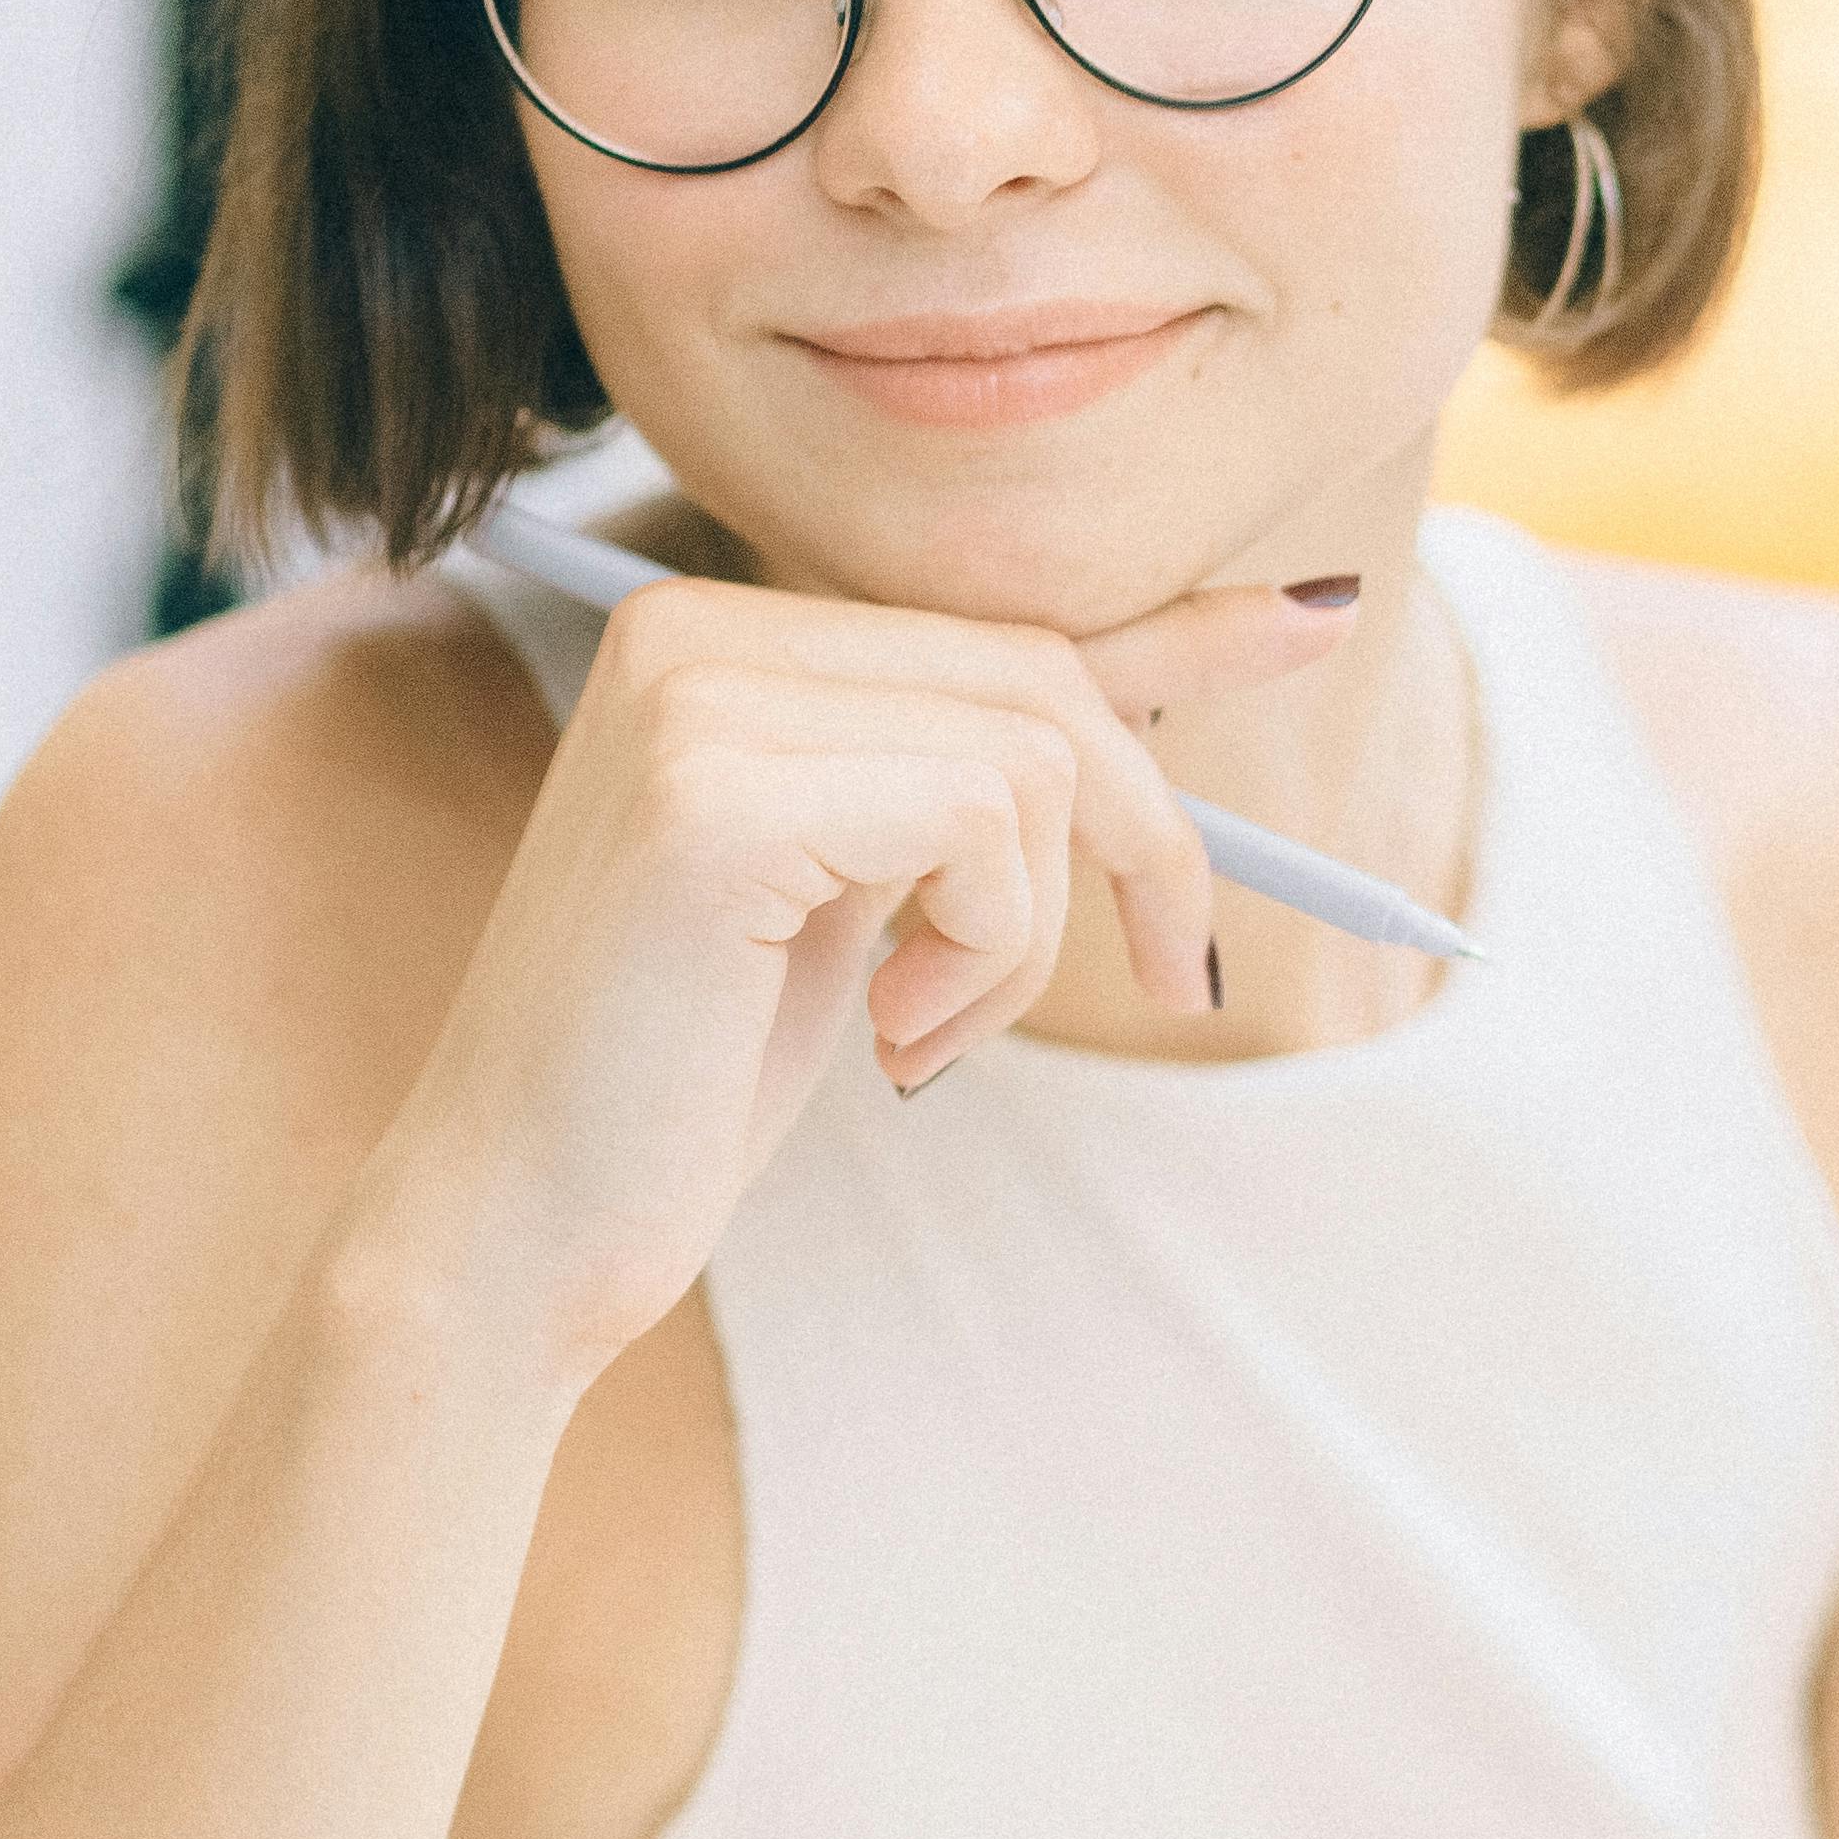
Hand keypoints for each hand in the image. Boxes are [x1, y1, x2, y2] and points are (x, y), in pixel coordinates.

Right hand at [354, 566, 1355, 1397]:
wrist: (517, 1223)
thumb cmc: (689, 1077)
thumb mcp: (869, 900)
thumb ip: (985, 788)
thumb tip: (1181, 712)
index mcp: (715, 638)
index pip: (1002, 627)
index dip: (1179, 637)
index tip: (1321, 615)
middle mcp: (694, 629)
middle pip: (1040, 681)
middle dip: (1138, 843)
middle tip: (1169, 979)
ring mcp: (696, 695)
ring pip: (1026, 759)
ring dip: (1025, 937)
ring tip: (918, 1034)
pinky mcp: (716, 790)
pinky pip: (978, 826)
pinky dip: (982, 956)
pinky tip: (881, 1036)